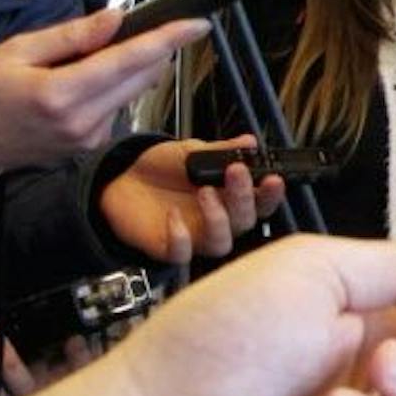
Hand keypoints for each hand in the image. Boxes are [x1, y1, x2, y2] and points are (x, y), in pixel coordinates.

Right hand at [0, 11, 206, 182]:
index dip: (167, 40)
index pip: (128, 62)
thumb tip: (116, 18)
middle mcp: (82, 122)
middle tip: (147, 24)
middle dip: (154, 48)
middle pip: (140, 77)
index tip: (197, 24)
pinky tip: (78, 82)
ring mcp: (88, 138)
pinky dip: (110, 87)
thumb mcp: (15, 51)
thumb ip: (71, 36)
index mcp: (60, 94)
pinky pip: (115, 106)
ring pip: (130, 92)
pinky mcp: (89, 145)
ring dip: (128, 68)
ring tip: (82, 58)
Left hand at [98, 135, 285, 262]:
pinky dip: (180, 238)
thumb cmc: (162, 168)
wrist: (123, 178)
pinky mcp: (169, 248)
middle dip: (244, 198)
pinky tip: (173, 216)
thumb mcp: (192, 151)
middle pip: (245, 222)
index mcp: (230, 197)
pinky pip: (182, 254)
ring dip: (218, 219)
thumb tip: (249, 141)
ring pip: (221, 243)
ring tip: (204, 191)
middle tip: (235, 172)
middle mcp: (218, 220)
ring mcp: (195, 236)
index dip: (271, 194)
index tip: (273, 178)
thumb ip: (220, 150)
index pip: (261, 202)